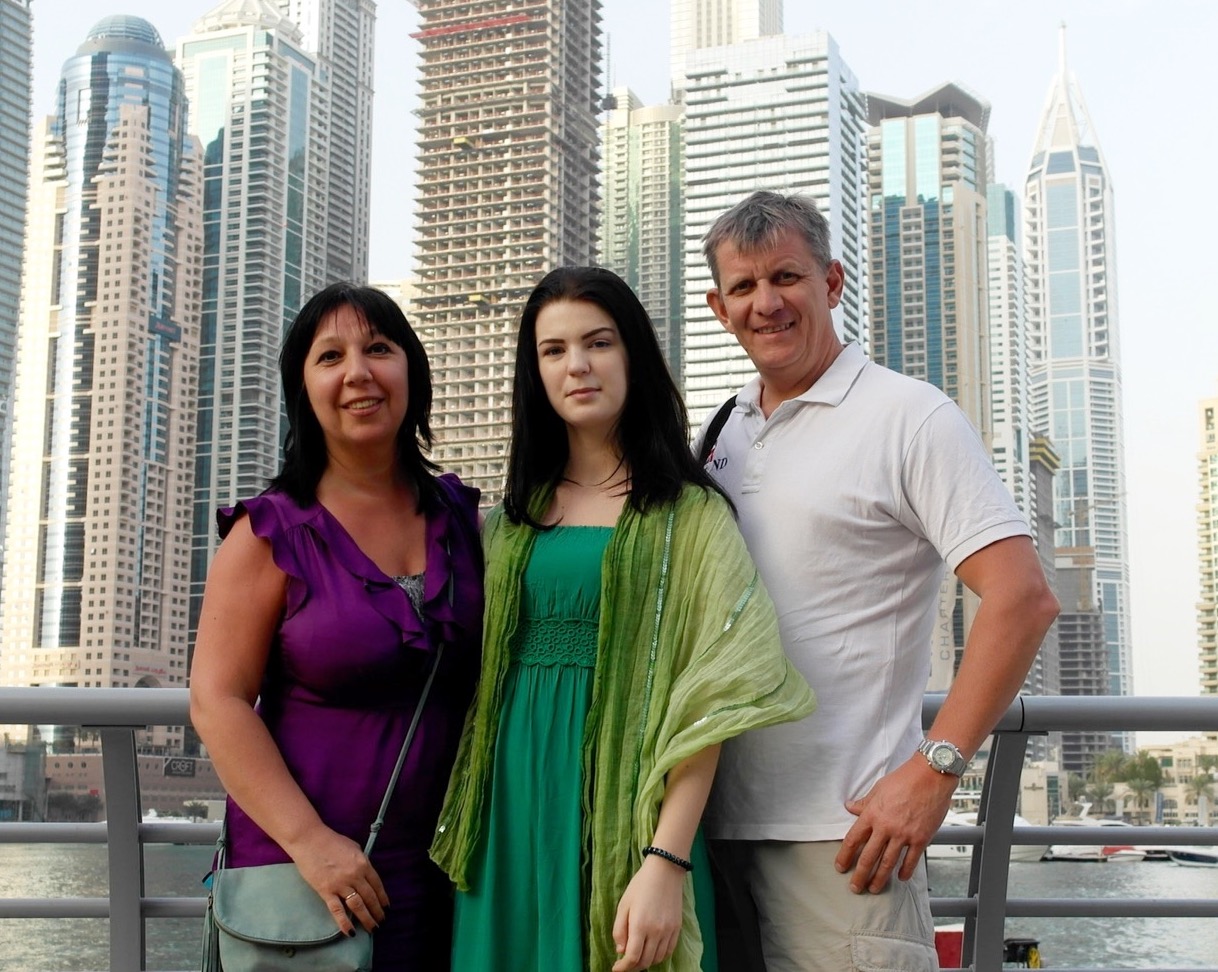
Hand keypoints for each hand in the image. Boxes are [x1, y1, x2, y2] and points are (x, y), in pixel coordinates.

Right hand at [291, 827, 389, 934]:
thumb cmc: (331, 841)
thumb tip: (365, 874)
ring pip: (358, 906)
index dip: (382, 898)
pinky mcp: (326, 891)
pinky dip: (345, 922)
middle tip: (381, 921)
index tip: (386, 907)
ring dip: (367, 919)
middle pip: (370, 897)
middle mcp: (355, 875)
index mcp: (363, 863)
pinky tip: (350, 932)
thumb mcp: (353, 847)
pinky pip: (337, 910)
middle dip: (377, 911)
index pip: (377, 884)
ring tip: (372, 928)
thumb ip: (361, 861)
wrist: (309, 840)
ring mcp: (340, 884)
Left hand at [611, 854, 686, 970]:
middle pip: (645, 961)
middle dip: (633, 967)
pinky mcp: (677, 928)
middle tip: (624, 964)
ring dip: (646, 962)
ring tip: (637, 958)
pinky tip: (651, 952)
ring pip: (657, 959)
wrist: (665, 871)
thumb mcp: (623, 905)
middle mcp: (656, 932)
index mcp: (640, 925)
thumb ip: (619, 930)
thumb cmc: (640, 886)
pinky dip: (659, 956)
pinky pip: (668, 951)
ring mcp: (668, 931)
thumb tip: (620, 951)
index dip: (623, 968)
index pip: (632, 957)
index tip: (616, 969)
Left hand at [835, 757, 956, 893]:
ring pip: (888, 863)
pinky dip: (905, 871)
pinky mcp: (921, 838)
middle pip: (868, 857)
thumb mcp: (878, 788)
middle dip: (860, 875)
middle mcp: (885, 827)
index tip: (841, 867)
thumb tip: (850, 807)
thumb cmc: (904, 779)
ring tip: (874, 889)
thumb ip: (865, 803)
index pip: (853, 840)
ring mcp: (904, 834)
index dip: (845, 856)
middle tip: (855, 888)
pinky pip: (911, 860)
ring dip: (880, 878)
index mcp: (872, 814)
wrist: (930, 776)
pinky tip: (901, 878)